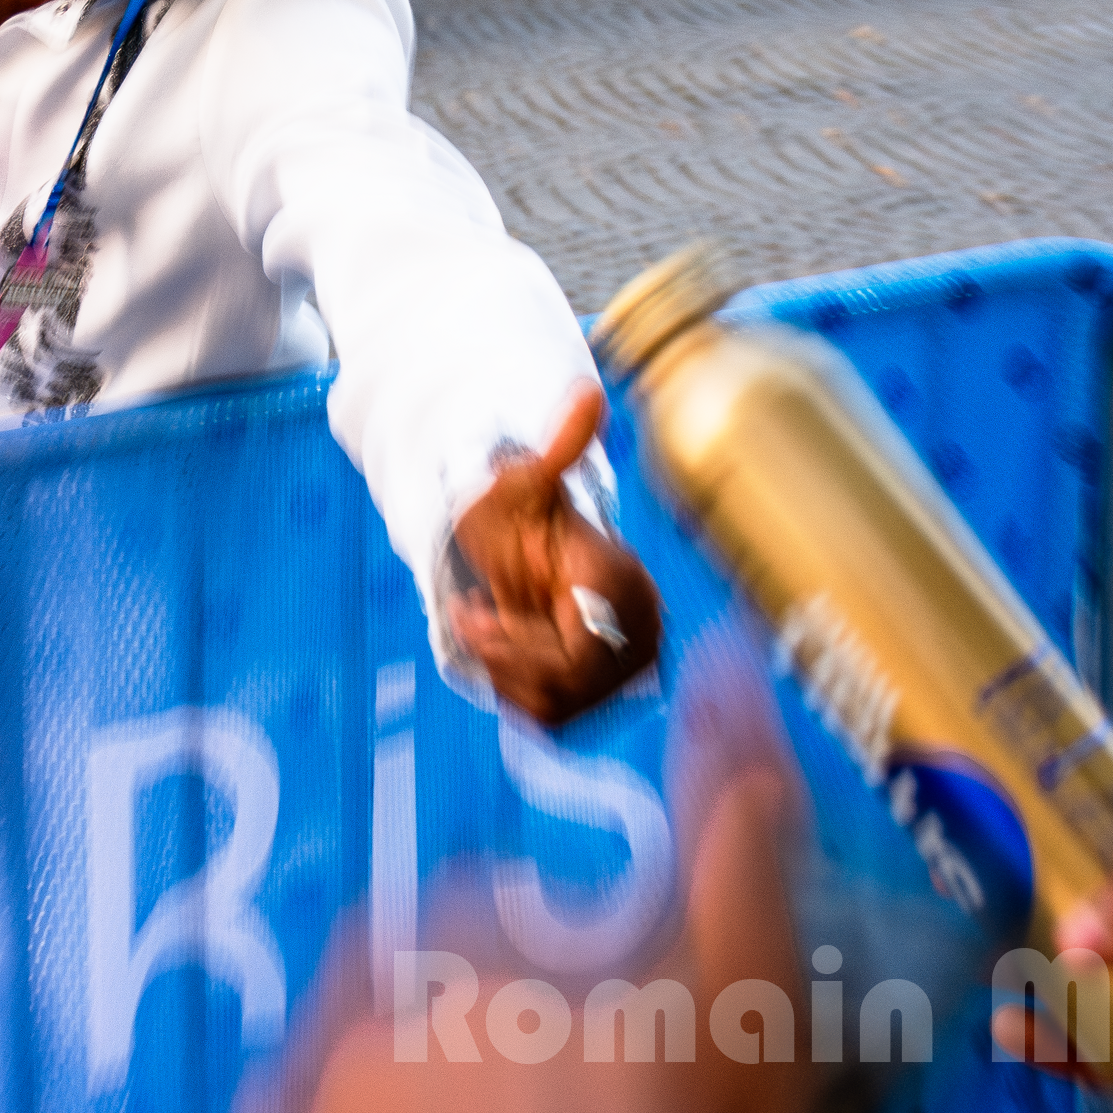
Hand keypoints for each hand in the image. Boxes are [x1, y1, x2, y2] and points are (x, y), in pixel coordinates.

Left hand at [450, 384, 660, 723]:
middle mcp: (640, 631)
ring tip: (485, 627)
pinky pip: (553, 719)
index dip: (520, 645)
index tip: (476, 613)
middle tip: (472, 619)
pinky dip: (513, 691)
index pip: (581, 653)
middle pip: (567, 685)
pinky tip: (501, 651)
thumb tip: (590, 393)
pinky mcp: (604, 696)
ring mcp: (626, 669)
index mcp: (622, 583)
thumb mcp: (527, 481)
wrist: (524, 549)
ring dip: (503, 672)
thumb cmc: (522, 513)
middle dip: (508, 657)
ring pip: (555, 706)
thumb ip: (559, 446)